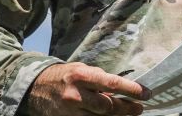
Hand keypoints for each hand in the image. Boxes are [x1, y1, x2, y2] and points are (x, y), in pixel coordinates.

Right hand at [26, 62, 150, 114]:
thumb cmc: (65, 76)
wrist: (35, 88)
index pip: (112, 83)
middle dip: (127, 108)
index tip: (146, 94)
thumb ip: (100, 80)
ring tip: (128, 113)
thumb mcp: (82, 70)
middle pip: (108, 106)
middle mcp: (75, 95)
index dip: (131, 90)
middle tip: (139, 108)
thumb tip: (121, 90)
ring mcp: (70, 111)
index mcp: (81, 76)